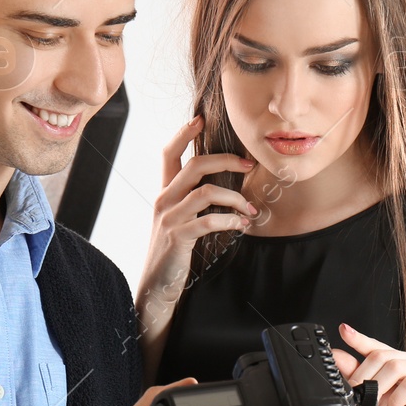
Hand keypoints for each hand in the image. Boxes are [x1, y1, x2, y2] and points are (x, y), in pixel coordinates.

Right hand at [137, 116, 256, 323]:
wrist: (156, 286)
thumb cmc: (173, 253)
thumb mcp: (178, 221)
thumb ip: (192, 203)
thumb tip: (222, 187)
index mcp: (164, 193)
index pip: (169, 154)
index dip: (183, 134)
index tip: (201, 120)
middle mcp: (164, 200)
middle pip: (195, 164)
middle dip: (227, 160)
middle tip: (249, 165)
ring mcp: (169, 218)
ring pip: (206, 191)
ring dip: (235, 198)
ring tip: (250, 210)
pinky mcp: (178, 237)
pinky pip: (209, 220)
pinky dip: (231, 221)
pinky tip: (241, 227)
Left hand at [334, 324, 405, 405]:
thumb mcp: (371, 402)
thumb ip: (357, 378)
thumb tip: (337, 355)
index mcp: (401, 366)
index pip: (378, 348)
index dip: (360, 339)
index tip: (343, 331)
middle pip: (385, 355)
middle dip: (364, 374)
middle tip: (355, 394)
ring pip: (397, 366)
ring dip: (379, 388)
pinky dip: (396, 400)